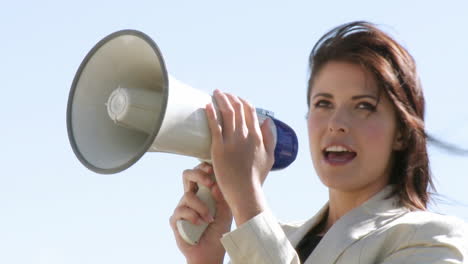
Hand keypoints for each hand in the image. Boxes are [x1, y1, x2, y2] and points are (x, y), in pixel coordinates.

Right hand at [169, 163, 232, 263]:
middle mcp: (191, 197)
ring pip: (188, 196)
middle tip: (209, 182)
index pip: (199, 172)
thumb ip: (222, 198)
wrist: (211, 252)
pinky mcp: (175, 220)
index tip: (212, 169)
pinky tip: (200, 224)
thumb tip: (214, 185)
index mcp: (203, 192)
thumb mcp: (226, 212)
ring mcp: (182, 207)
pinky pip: (181, 211)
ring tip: (209, 219)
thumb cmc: (219, 230)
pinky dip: (193, 216)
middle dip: (198, 174)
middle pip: (187, 175)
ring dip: (201, 207)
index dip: (203, 167)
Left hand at [205, 90, 275, 224]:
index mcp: (257, 136)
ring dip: (220, 99)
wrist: (244, 191)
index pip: (250, 111)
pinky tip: (207, 105)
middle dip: (229, 97)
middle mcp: (245, 135)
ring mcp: (232, 141)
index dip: (243, 102)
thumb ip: (270, 138)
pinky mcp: (219, 148)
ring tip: (215, 93)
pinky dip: (211, 113)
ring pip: (226, 113)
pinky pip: (215, 125)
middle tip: (222, 93)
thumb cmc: (256, 177)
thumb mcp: (269, 157)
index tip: (236, 98)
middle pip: (237, 109)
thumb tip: (267, 121)